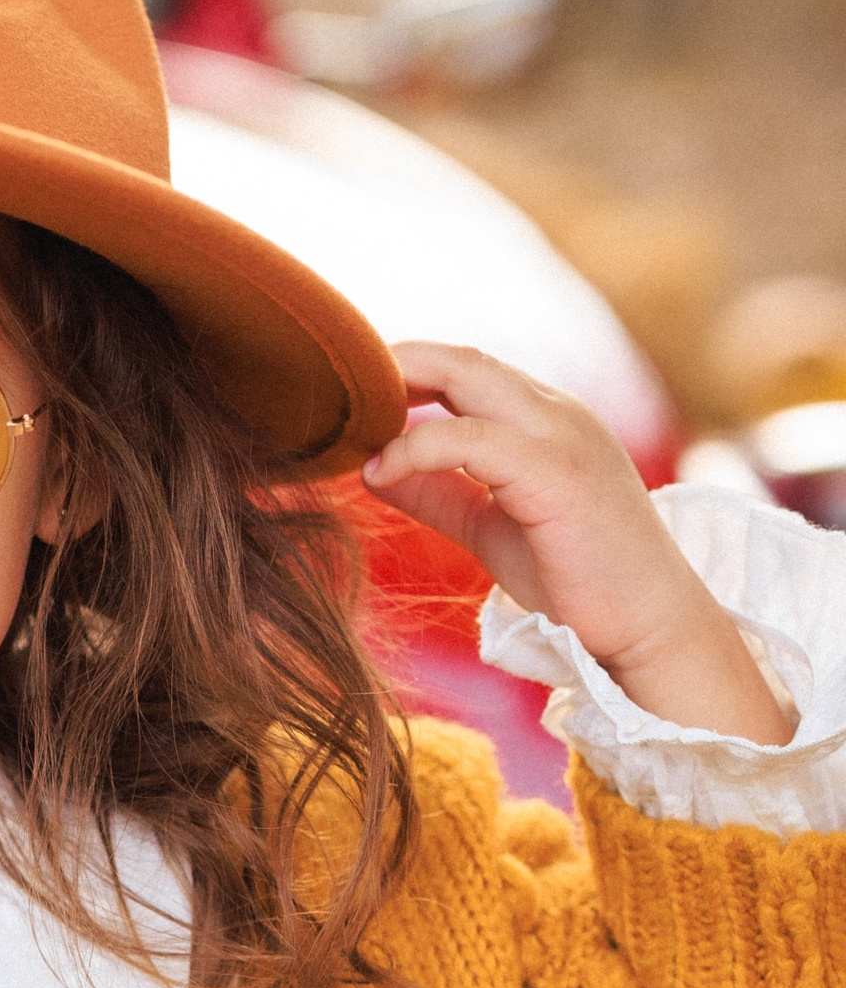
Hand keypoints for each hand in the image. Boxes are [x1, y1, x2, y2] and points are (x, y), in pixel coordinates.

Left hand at [365, 343, 795, 743]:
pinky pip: (471, 438)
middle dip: (393, 365)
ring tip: (350, 427)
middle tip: (336, 397)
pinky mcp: (557, 473)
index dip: (407, 374)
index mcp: (548, 419)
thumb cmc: (580, 580)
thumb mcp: (493, 525)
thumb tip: (376, 470)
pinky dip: (416, 447)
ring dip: (398, 392)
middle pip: (461, 359)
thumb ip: (441, 493)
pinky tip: (380, 472)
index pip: (467, 369)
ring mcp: (562, 436)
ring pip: (466, 377)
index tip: (353, 402)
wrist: (651, 628)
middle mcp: (558, 413)